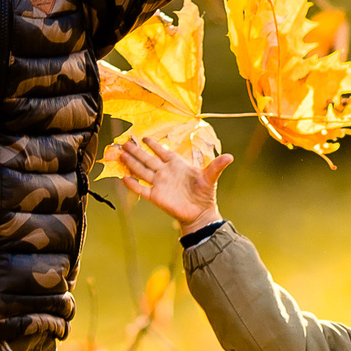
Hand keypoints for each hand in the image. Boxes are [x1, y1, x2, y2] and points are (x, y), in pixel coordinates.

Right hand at [115, 137, 231, 230]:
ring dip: (131, 163)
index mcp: (176, 165)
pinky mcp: (156, 196)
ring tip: (120, 155)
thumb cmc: (205, 194)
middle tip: (125, 143)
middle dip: (136, 151)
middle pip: (147, 159)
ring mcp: (159, 184)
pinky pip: (142, 189)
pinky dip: (133, 185)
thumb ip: (216, 166)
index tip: (144, 137)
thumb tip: (230, 156)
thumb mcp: (210, 178)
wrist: (200, 213)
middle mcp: (165, 172)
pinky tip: (124, 178)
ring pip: (142, 171)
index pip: (162, 152)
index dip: (154, 144)